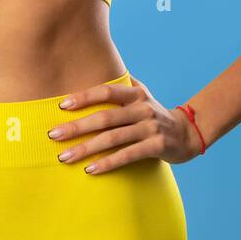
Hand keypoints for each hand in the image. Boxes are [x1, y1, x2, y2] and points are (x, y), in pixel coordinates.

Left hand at [49, 75, 203, 173]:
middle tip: (53, 135)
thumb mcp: (141, 95)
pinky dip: (107, 163)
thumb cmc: (154, 114)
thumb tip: (93, 70)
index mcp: (136, 94)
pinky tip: (90, 169)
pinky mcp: (157, 146)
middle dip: (76, 127)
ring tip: (64, 157)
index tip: (61, 105)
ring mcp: (150, 128)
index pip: (106, 91)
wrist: (187, 133)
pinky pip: (127, 155)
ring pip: (113, 138)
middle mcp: (143, 108)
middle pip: (105, 117)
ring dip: (86, 148)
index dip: (84, 97)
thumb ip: (121, 86)